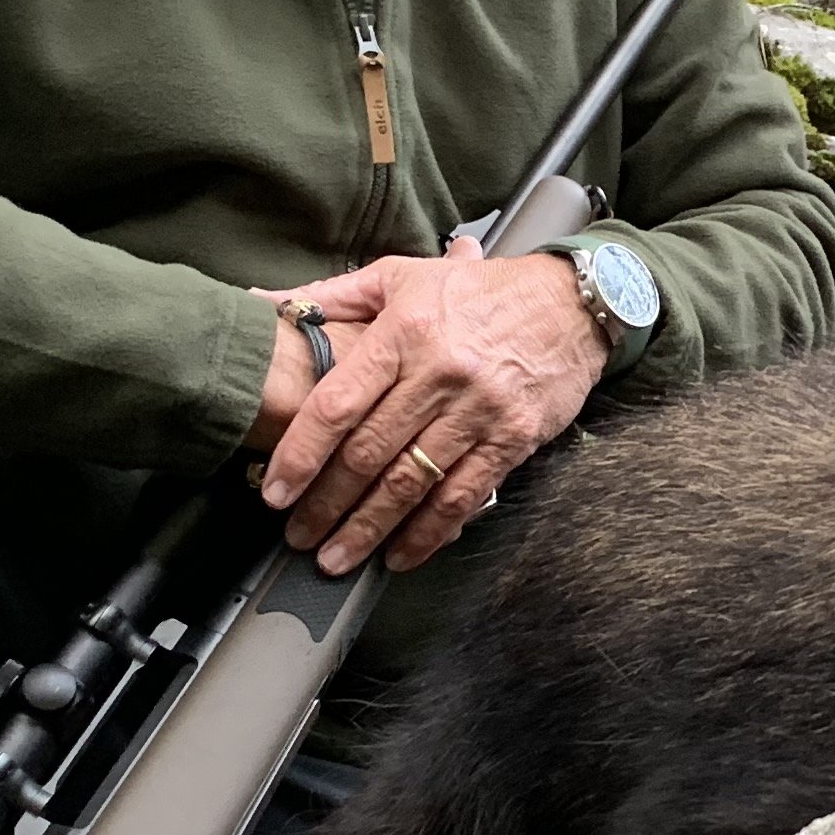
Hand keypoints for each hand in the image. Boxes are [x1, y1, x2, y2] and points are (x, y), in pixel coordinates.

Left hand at [258, 239, 608, 573]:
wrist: (570, 302)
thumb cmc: (478, 291)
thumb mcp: (402, 277)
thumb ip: (333, 296)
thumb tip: (264, 305)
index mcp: (404, 332)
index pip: (338, 403)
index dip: (301, 454)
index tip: (277, 490)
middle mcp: (439, 373)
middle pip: (369, 453)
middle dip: (326, 504)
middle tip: (298, 535)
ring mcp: (478, 410)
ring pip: (411, 482)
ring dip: (369, 528)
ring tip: (335, 557)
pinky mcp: (512, 438)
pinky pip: (462, 494)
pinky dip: (429, 533)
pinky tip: (400, 555)